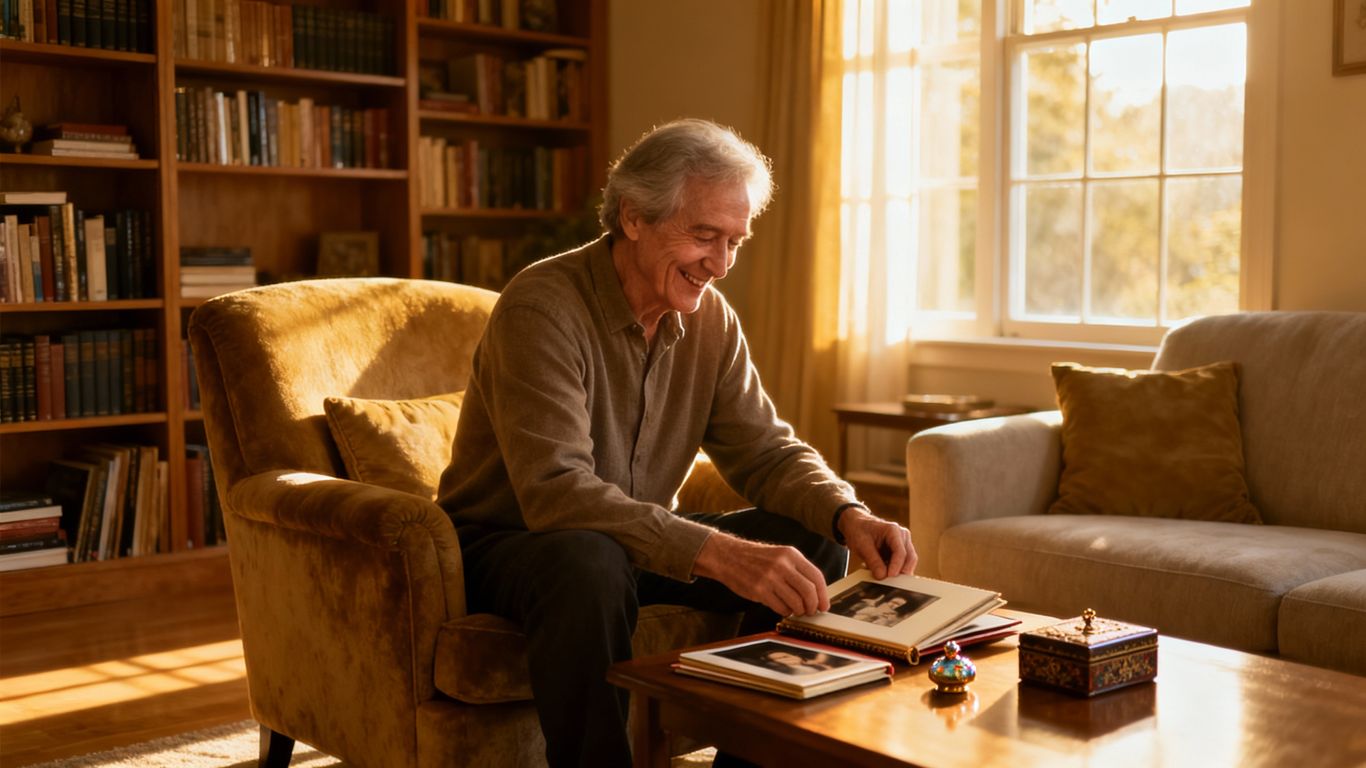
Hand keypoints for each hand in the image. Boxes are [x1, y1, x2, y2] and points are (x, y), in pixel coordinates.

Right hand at [692, 532, 830, 616]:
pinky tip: (783, 608)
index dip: (823, 594)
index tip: (824, 605)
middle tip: (811, 611)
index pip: (816, 576)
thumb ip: (797, 570)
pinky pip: (781, 607)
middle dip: (813, 606)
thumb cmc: (756, 558)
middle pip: (809, 591)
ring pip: (796, 602)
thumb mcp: (779, 555)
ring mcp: (770, 578)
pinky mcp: (759, 590)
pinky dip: (785, 612)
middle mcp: (782, 565)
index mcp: (791, 554)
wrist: (728, 556)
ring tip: (796, 610)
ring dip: (799, 611)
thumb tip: (815, 592)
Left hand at [838, 506, 916, 579]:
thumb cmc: (859, 530)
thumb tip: (882, 576)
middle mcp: (902, 536)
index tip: (890, 576)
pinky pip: (901, 564)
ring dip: (897, 572)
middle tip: (890, 583)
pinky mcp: (899, 551)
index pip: (900, 552)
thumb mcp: (862, 545)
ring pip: (908, 562)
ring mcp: (903, 543)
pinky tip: (880, 571)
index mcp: (893, 530)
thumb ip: (873, 561)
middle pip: (909, 558)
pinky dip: (893, 570)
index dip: (896, 566)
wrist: (856, 524)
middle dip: (901, 572)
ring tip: (881, 575)